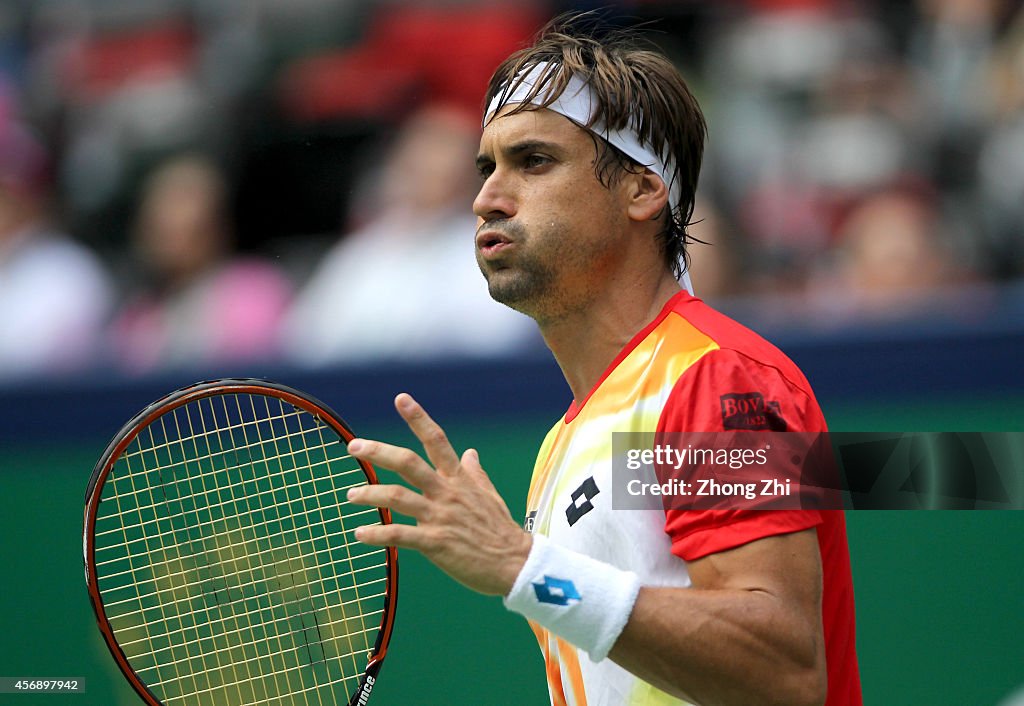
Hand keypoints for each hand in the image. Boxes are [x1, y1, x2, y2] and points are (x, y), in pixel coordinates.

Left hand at [345, 393, 532, 595]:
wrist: (515, 563)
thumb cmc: (500, 530)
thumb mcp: (489, 494)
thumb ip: (475, 472)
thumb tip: (470, 452)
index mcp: (459, 479)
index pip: (437, 440)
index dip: (418, 418)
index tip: (401, 398)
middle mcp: (447, 492)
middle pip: (408, 463)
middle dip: (378, 451)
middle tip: (354, 445)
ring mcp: (440, 516)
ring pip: (397, 497)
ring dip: (370, 493)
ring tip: (350, 494)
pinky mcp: (435, 542)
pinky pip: (399, 534)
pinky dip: (377, 534)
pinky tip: (359, 534)